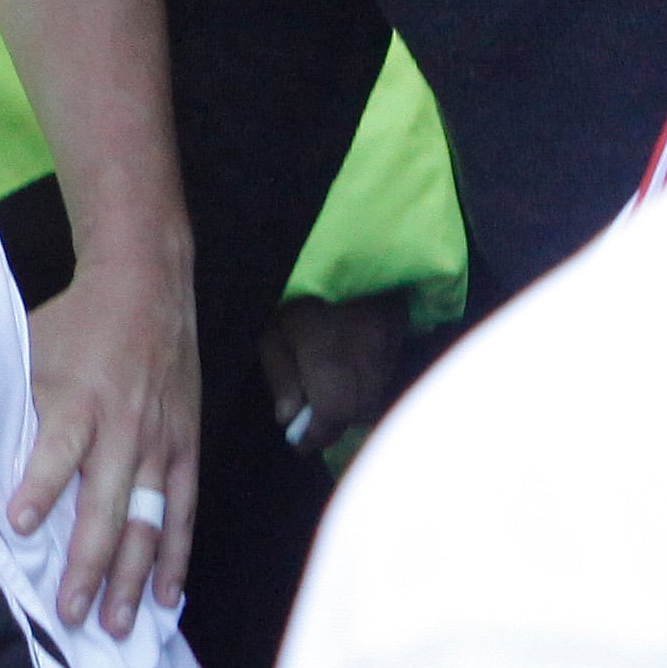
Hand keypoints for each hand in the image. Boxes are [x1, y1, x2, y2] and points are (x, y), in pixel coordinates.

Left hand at [15, 249, 198, 634]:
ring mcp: (159, 442)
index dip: (41, 488)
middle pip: (105, 507)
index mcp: (77, 400)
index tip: (21, 527)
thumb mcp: (27, 351)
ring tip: (115, 625)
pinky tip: (166, 597)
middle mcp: (122, 428)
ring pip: (146, 522)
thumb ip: (7, 407)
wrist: (146, 286)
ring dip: (130, 577)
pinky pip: (181, 511)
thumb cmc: (74, 323)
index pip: (58, 451)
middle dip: (87, 565)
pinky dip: (175, 556)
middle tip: (70, 615)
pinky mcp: (185, 447)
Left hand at [257, 288, 411, 457]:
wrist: (324, 226)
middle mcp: (367, 342)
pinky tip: (349, 363)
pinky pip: (389, 363)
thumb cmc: (286, 277)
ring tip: (328, 389)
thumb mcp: (266, 323)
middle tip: (312, 419)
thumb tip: (290, 419)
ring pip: (380, 387)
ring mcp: (390, 330)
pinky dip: (370, 374)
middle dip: (337, 420)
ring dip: (355, 398)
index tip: (299, 441)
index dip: (317, 433)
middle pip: (363, 406)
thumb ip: (280, 373)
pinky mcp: (401, 318)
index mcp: (328, 344)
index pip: (336, 410)